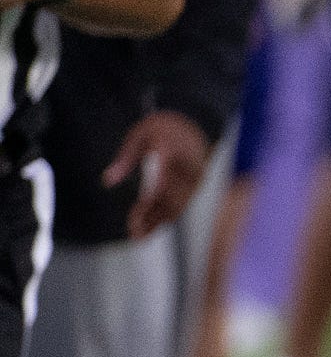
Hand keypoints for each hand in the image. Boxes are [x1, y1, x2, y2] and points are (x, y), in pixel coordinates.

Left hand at [103, 109, 211, 238]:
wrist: (196, 121)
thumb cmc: (164, 127)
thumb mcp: (138, 135)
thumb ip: (124, 159)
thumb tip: (108, 181)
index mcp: (172, 154)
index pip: (162, 183)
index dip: (150, 204)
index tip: (135, 218)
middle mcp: (188, 170)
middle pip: (171, 202)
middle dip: (152, 220)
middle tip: (133, 234)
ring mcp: (195, 179)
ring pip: (178, 207)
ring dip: (159, 222)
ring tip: (140, 234)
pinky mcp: (197, 185)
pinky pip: (183, 204)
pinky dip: (168, 216)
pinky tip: (154, 224)